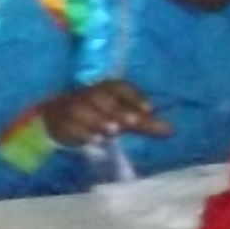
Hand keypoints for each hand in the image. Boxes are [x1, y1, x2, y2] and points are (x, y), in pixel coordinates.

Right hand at [42, 81, 169, 151]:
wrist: (58, 117)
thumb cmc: (99, 115)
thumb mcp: (123, 118)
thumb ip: (145, 123)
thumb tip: (171, 130)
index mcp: (108, 89)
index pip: (121, 87)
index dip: (135, 96)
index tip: (150, 109)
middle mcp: (91, 95)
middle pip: (103, 99)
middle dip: (118, 110)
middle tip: (132, 122)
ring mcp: (74, 107)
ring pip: (84, 110)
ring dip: (99, 120)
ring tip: (112, 131)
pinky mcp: (62, 122)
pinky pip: (70, 126)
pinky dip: (82, 133)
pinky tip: (94, 141)